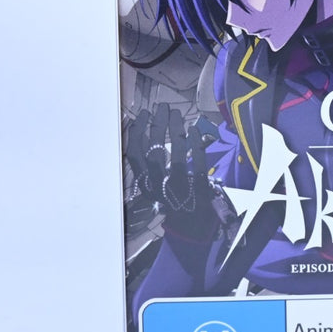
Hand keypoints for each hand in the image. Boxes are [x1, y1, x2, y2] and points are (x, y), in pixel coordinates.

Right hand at [126, 103, 232, 241]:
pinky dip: (195, 144)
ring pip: (176, 155)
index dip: (137, 131)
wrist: (188, 224)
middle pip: (155, 150)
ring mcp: (178, 188)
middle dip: (158, 125)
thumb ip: (146, 160)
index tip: (144, 114)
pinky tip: (193, 130)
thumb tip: (141, 127)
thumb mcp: (152, 181)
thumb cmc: (168, 195)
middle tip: (163, 108)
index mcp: (144, 182)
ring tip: (177, 115)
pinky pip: (196, 162)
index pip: (134, 154)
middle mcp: (158, 185)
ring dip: (176, 130)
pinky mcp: (198, 188)